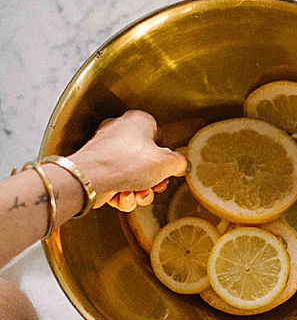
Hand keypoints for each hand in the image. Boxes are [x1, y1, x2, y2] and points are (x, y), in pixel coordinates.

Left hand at [69, 110, 186, 210]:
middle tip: (154, 187)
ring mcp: (106, 149)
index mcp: (139, 121)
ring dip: (139, 190)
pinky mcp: (96, 167)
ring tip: (137, 196)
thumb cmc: (125, 163)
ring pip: (132, 174)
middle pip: (147, 160)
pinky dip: (122, 193)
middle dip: (152, 180)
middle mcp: (120, 131)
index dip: (167, 161)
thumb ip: (180, 163)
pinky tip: (123, 198)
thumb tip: (182, 165)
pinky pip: (116, 181)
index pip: (161, 140)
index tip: (169, 173)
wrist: (90, 179)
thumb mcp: (166, 163)